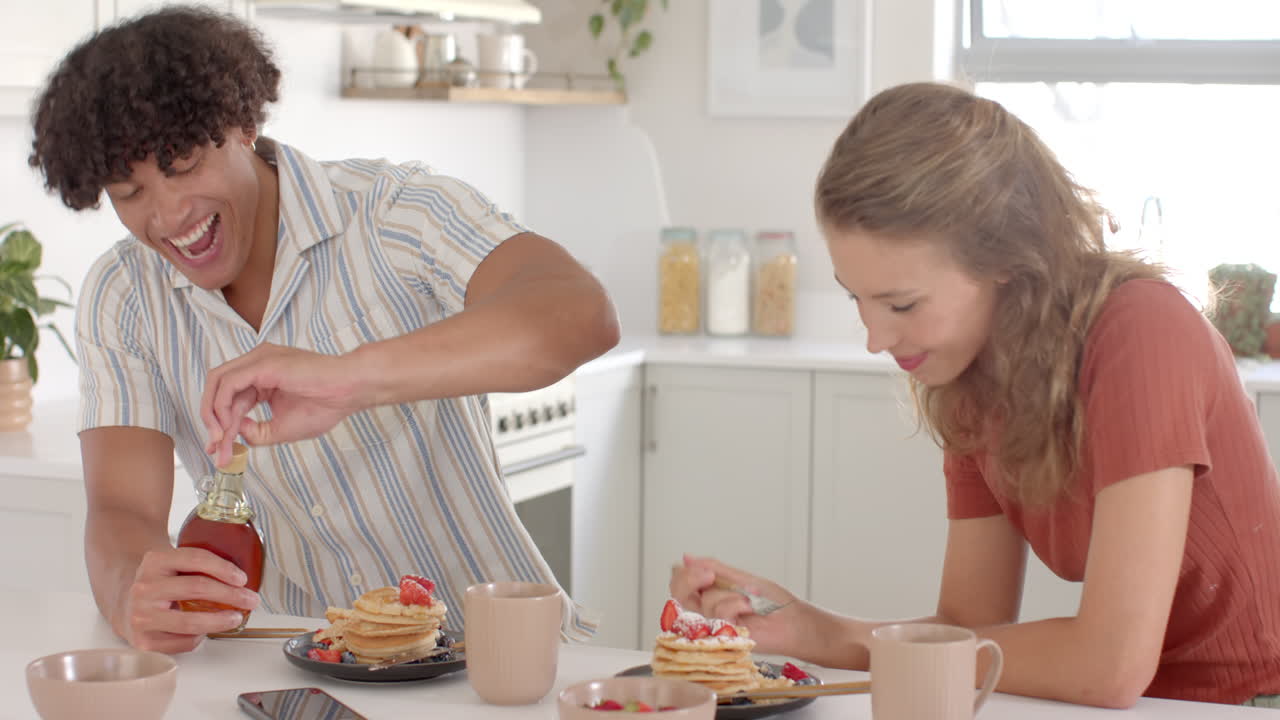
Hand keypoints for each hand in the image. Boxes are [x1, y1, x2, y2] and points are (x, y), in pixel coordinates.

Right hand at [121, 547, 259, 652]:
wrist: (123, 602)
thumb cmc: (158, 583)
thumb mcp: (172, 564)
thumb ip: (199, 565)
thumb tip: (242, 577)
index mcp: (155, 561)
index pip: (195, 559)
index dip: (223, 568)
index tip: (242, 578)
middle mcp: (145, 587)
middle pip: (197, 588)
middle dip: (231, 595)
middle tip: (249, 599)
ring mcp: (142, 616)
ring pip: (191, 622)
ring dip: (220, 621)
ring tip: (236, 618)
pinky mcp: (144, 641)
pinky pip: (183, 642)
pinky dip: (200, 637)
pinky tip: (205, 631)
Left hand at [201, 343, 366, 465]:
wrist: (348, 391)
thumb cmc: (326, 405)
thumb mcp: (282, 428)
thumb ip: (257, 432)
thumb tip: (236, 432)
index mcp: (263, 376)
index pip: (231, 399)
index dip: (222, 427)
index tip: (220, 451)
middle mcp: (257, 363)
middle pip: (220, 391)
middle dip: (214, 424)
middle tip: (217, 451)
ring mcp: (259, 360)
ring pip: (218, 383)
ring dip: (213, 415)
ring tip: (221, 441)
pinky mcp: (262, 364)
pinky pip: (228, 383)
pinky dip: (222, 406)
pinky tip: (228, 426)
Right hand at [669, 553, 802, 654]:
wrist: (792, 620)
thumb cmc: (772, 602)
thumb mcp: (739, 577)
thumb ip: (712, 568)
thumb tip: (686, 557)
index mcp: (709, 593)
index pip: (679, 582)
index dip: (683, 573)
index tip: (702, 568)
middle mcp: (707, 610)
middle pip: (679, 594)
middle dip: (691, 579)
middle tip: (710, 575)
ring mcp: (714, 625)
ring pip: (705, 601)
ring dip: (730, 593)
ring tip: (749, 597)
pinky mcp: (723, 636)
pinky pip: (719, 613)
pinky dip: (736, 604)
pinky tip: (749, 608)